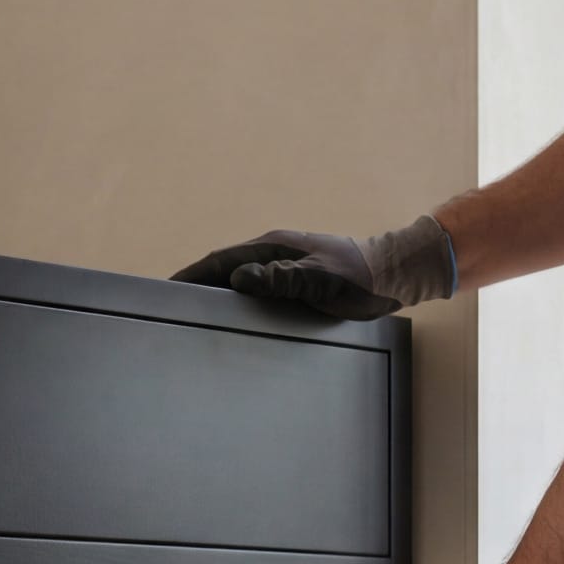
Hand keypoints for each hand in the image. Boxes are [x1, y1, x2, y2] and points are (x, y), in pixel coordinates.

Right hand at [173, 215, 454, 320]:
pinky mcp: (294, 279)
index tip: (165, 288)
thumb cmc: (364, 276)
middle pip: (223, 269)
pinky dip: (237, 299)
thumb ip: (281, 277)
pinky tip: (232, 316)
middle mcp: (275, 253)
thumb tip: (238, 277)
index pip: (220, 260)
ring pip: (238, 279)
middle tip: (170, 307)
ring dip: (215, 293)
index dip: (190, 275)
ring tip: (192, 314)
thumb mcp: (322, 279)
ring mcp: (284, 265)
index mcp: (274, 247)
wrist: (398, 272)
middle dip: (195, 285)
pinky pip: (255, 288)